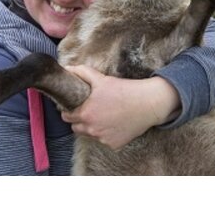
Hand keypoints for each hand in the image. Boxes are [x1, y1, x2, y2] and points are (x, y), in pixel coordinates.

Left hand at [61, 65, 180, 149]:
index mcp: (85, 114)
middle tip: (88, 110)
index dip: (68, 110)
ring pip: (89, 135)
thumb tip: (67, 68)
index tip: (74, 105)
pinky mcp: (114, 145)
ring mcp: (103, 139)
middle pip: (76, 127)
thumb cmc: (123, 90)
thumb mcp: (101, 78)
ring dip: (91, 128)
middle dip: (79, 120)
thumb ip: (82, 73)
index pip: (66, 116)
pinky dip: (105, 134)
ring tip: (101, 116)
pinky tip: (113, 123)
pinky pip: (103, 141)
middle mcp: (92, 130)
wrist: (148, 103)